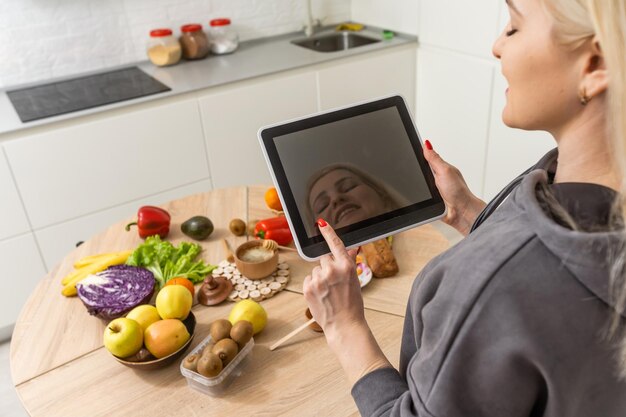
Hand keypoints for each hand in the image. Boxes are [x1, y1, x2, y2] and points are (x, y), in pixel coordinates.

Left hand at [303, 219, 362, 335]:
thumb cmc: (352, 304)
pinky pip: (309, 278)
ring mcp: (318, 279)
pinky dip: (313, 285)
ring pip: (316, 270)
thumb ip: (349, 262)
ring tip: (329, 292)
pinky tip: (321, 295)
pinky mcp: (308, 287)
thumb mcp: (354, 280)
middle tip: (334, 282)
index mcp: (346, 266)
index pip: (335, 244)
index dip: (328, 232)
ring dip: (320, 277)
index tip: (321, 223)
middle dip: (327, 267)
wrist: (344, 324)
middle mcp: (331, 270)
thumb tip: (351, 248)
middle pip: (324, 258)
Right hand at [423, 140, 485, 235]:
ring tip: (424, 189)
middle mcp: (436, 177)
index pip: (425, 157)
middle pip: (419, 171)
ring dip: (417, 187)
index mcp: (441, 167)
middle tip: (420, 176)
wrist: (461, 212)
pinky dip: (419, 197)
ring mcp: (433, 189)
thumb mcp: (445, 171)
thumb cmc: (459, 192)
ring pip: (418, 184)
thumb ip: (434, 159)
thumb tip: (426, 144)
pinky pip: (419, 196)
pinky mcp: (430, 199)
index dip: (417, 154)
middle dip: (415, 173)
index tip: (409, 150)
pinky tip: (423, 198)